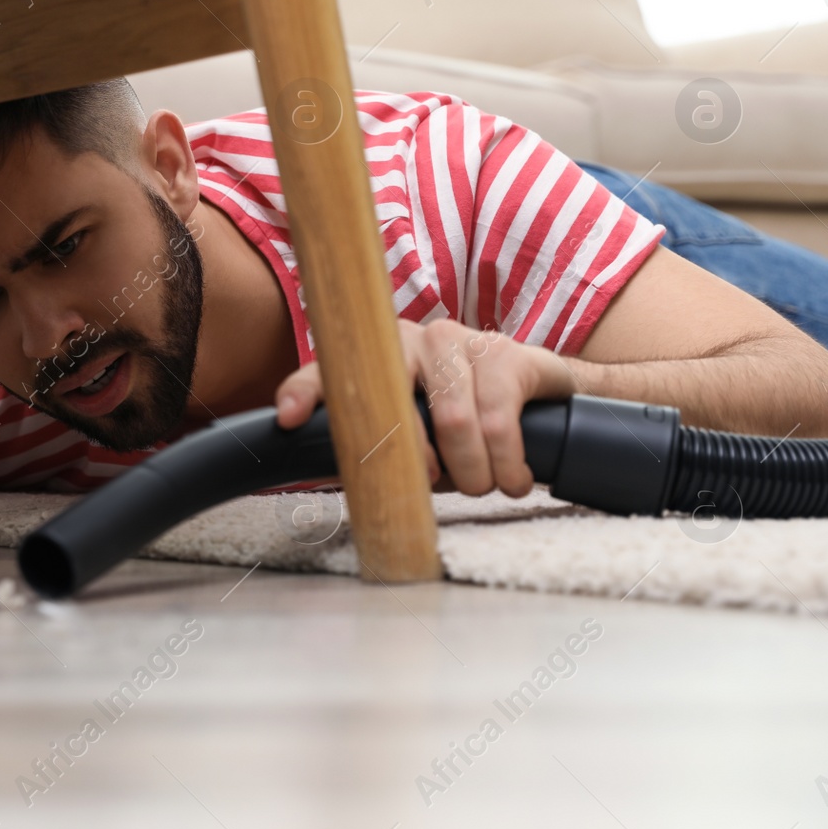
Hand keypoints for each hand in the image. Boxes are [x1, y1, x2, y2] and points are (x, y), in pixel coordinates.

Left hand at [273, 319, 577, 496]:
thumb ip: (376, 446)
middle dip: (425, 469)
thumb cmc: (462, 421)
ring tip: (489, 485)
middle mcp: (408, 339)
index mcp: (374, 359)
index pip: (328, 370)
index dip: (306, 392)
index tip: (289, 419)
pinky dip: (509, 463)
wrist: (538, 395)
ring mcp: (456, 339)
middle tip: (450, 488)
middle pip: (400, 413)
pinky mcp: (504, 351)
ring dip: (476, 473)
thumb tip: (341, 479)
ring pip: (456, 422)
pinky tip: (515, 477)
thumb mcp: (413, 435)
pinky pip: (499, 419)